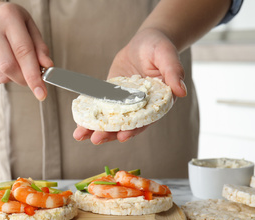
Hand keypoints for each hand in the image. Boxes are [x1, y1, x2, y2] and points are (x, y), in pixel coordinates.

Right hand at [0, 3, 52, 100]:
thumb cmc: (10, 23)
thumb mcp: (30, 28)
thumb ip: (39, 48)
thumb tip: (47, 67)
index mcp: (9, 16)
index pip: (23, 51)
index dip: (33, 75)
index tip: (41, 92)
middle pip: (8, 66)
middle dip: (23, 79)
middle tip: (31, 81)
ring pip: (0, 74)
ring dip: (13, 78)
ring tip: (16, 66)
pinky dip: (3, 78)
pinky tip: (3, 65)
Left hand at [73, 28, 186, 143]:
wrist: (145, 41)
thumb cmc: (160, 47)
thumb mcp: (168, 56)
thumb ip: (173, 73)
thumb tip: (181, 92)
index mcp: (156, 104)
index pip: (144, 121)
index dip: (134, 130)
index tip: (122, 136)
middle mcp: (139, 107)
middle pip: (123, 124)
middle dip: (109, 133)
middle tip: (95, 139)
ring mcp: (123, 102)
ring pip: (109, 118)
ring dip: (95, 127)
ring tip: (80, 135)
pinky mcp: (111, 94)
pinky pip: (99, 105)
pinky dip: (88, 112)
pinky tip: (78, 119)